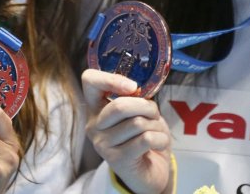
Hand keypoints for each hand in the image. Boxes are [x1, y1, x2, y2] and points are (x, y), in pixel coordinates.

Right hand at [82, 69, 172, 193]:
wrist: (147, 171)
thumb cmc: (142, 136)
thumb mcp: (136, 113)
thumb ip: (133, 98)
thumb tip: (138, 89)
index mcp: (96, 109)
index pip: (89, 81)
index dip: (111, 79)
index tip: (133, 87)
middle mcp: (94, 126)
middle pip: (120, 106)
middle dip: (147, 107)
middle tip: (154, 114)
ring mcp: (103, 145)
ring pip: (137, 123)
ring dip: (156, 125)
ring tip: (155, 131)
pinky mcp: (117, 160)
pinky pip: (145, 139)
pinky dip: (160, 138)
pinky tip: (159, 143)